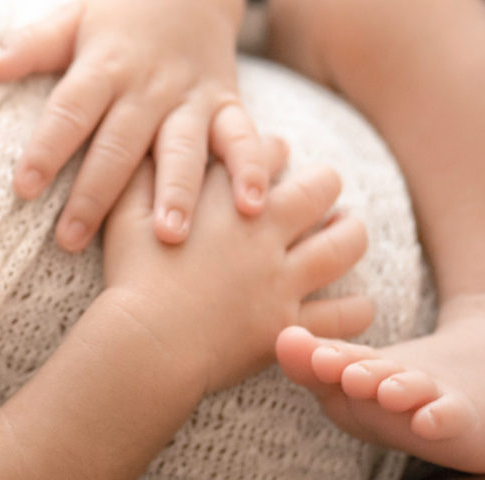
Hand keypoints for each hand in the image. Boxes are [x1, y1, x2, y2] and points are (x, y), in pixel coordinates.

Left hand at [0, 0, 275, 250]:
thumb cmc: (116, 15)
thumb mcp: (70, 18)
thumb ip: (28, 46)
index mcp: (104, 62)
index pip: (70, 108)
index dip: (46, 147)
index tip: (22, 187)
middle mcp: (148, 83)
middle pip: (120, 141)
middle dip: (97, 192)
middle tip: (71, 240)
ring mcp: (191, 95)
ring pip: (183, 146)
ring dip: (178, 191)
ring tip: (168, 237)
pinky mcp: (227, 103)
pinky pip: (243, 136)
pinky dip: (252, 167)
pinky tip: (253, 205)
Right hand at [103, 155, 372, 394]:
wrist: (147, 341)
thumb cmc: (131, 274)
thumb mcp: (125, 211)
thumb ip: (141, 172)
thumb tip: (148, 143)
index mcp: (225, 199)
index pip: (265, 152)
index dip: (273, 149)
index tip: (275, 152)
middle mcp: (262, 231)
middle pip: (318, 189)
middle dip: (326, 181)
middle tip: (326, 183)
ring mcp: (280, 278)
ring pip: (343, 246)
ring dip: (352, 233)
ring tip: (350, 230)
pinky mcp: (289, 324)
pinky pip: (341, 317)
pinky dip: (357, 308)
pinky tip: (360, 302)